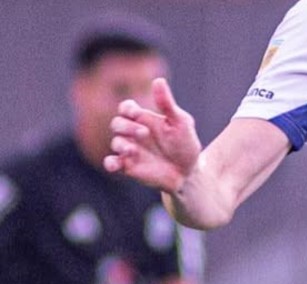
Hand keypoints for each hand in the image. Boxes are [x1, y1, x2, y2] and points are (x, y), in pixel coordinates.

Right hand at [104, 78, 202, 192]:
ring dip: (122, 144)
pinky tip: (114, 164)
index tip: (136, 113)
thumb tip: (159, 80)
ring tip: (133, 150)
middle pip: (117, 123)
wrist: (189, 173)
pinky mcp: (128, 166)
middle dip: (126, 126)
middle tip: (144, 133)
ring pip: (115, 142)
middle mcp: (133, 132)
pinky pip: (111, 162)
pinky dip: (110, 163)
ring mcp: (129, 149)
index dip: (127, 108)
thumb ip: (167, 104)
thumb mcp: (180, 123)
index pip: (126, 108)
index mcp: (144, 119)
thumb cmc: (185, 144)